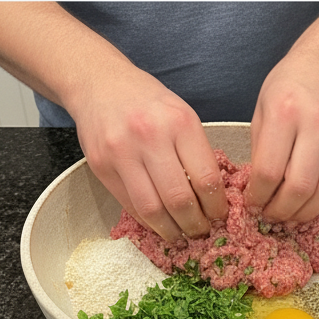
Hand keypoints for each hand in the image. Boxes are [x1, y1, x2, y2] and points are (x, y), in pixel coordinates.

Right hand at [72, 66, 225, 241]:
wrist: (98, 83)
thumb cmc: (149, 103)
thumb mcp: (182, 116)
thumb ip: (198, 154)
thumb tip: (216, 200)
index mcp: (179, 123)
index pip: (206, 180)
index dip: (216, 207)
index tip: (220, 217)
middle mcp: (149, 136)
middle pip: (180, 200)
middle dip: (195, 225)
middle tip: (202, 232)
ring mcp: (121, 152)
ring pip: (153, 210)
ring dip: (172, 231)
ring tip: (182, 235)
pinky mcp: (101, 166)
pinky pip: (131, 206)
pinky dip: (149, 222)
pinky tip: (160, 224)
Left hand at [245, 47, 318, 223]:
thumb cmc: (293, 82)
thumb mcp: (264, 107)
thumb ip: (261, 148)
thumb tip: (259, 190)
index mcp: (285, 111)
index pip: (269, 171)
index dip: (259, 196)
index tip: (253, 204)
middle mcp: (316, 124)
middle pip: (299, 187)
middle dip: (282, 211)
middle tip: (272, 218)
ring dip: (305, 212)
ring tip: (291, 217)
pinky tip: (308, 202)